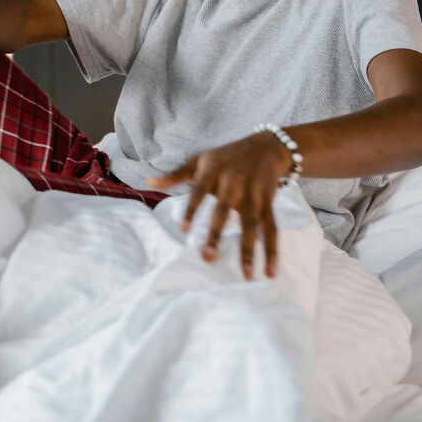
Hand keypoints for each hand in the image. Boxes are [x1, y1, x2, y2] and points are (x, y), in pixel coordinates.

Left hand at [148, 132, 290, 279]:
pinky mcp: (268, 203)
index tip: (182, 230)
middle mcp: (234, 183)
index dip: (191, 209)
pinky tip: (270, 272)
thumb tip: (148, 182)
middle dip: (217, 234)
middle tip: (208, 258)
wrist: (266, 146)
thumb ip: (176, 174)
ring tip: (246, 275)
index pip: (199, 192)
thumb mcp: (201, 160)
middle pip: (225, 211)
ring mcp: (254, 194)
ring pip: (252, 224)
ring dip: (249, 250)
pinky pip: (271, 229)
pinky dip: (272, 250)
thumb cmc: (227, 156)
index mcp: (213, 172)